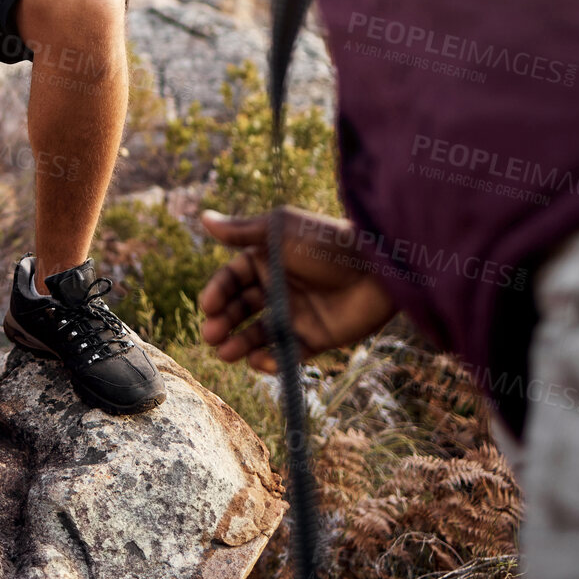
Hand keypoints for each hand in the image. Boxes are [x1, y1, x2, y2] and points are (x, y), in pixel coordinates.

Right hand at [199, 206, 397, 373]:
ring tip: (226, 354)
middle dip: (223, 323)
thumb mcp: (278, 231)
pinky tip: (259, 361)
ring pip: (259, 334)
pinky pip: (287, 354)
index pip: (232, 279)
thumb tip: (203, 218)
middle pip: (241, 309)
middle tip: (210, 336)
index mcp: (267, 260)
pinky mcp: (316, 338)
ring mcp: (296, 314)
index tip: (208, 306)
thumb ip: (240, 231)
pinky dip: (271, 360)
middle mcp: (278, 287)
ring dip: (241, 345)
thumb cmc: (323, 243)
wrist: (375, 269)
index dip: (218, 292)